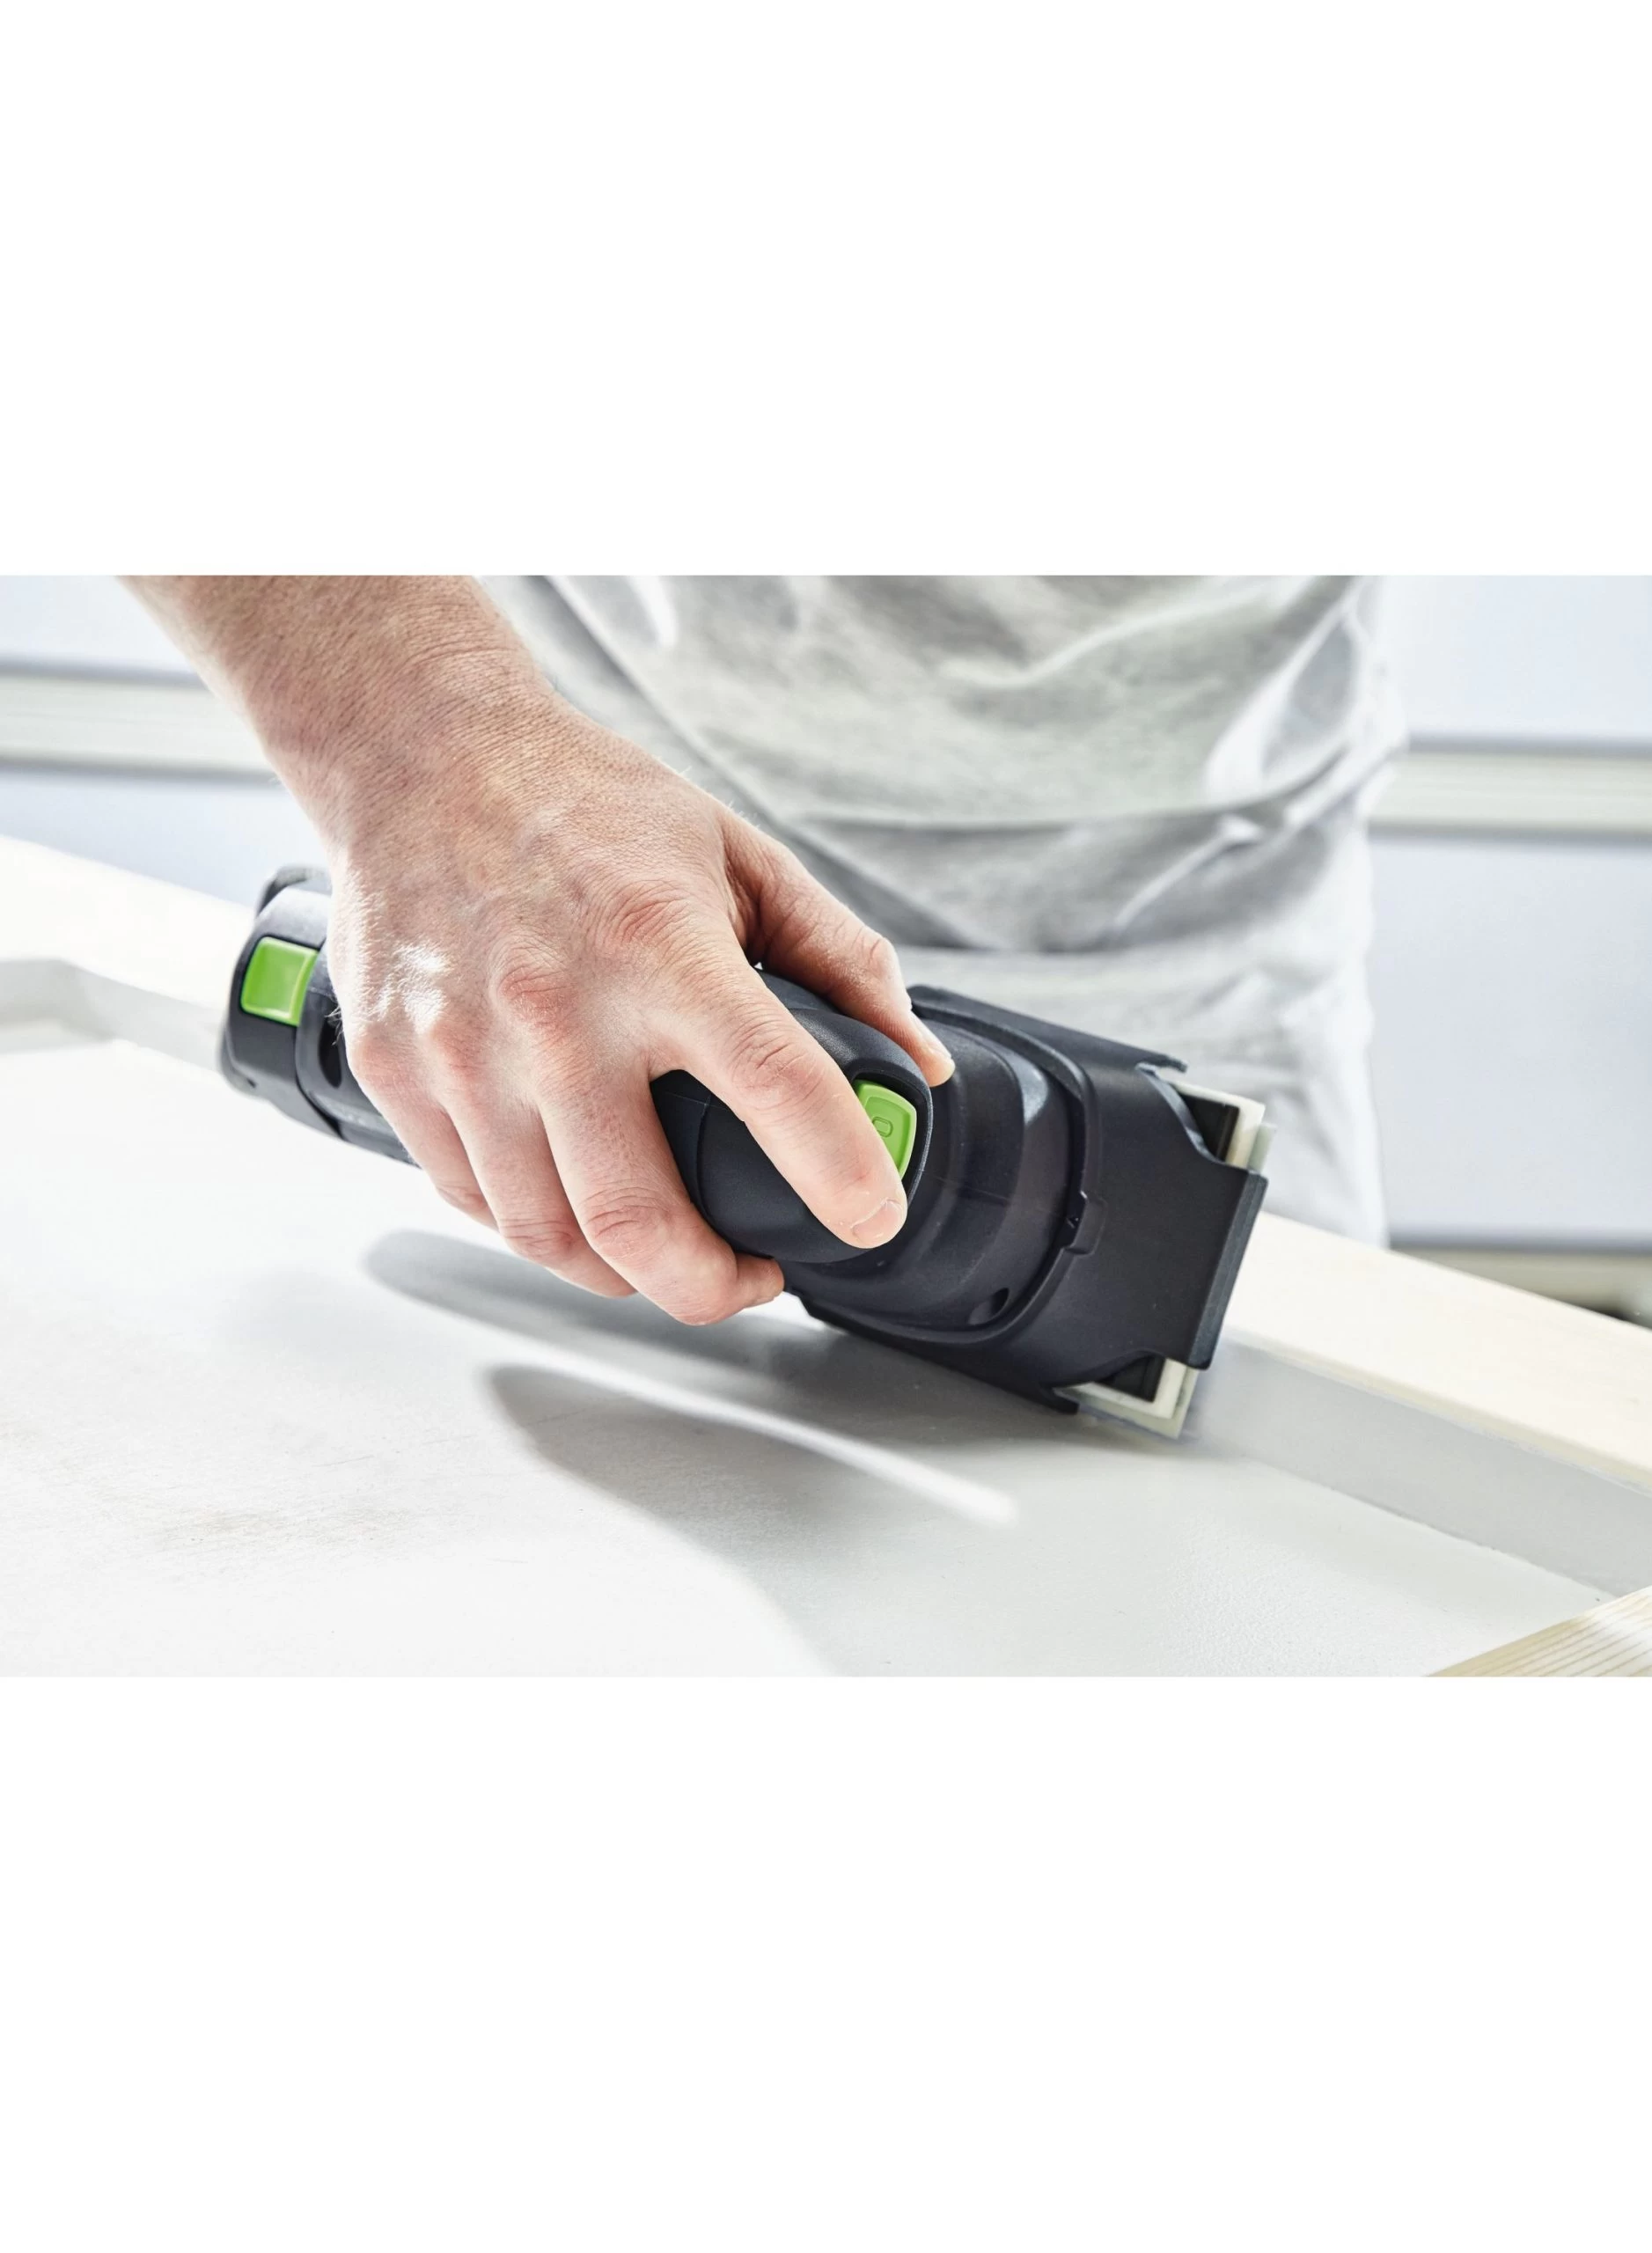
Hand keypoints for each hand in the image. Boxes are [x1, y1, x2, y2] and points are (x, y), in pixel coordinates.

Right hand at [322, 695, 952, 1320]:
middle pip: (638, 1221)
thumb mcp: (739, 856)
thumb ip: (841, 960)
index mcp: (659, 947)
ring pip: (547, 1237)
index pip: (774, 1085)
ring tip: (668, 1253)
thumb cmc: (583, 804)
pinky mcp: (395, 1069)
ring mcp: (460, 1048)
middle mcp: (552, 1010)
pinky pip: (472, 1200)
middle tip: (752, 1280)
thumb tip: (914, 1063)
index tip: (870, 1218)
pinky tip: (575, 1200)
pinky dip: (535, 1227)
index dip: (840, 1173)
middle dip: (713, 1287)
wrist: (420, 752)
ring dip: (623, 1276)